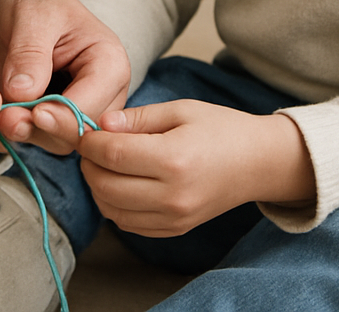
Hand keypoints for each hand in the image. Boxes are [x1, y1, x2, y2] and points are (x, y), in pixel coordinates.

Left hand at [0, 0, 130, 153]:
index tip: (31, 112)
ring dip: (20, 136)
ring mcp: (74, 110)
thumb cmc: (36, 0)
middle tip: (3, 119)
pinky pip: (32, 139)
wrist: (21, 4)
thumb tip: (22, 93)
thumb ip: (29, 53)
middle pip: (77, 133)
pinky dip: (6, 138)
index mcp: (109, 64)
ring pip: (54, 142)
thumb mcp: (33, 15)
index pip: (93, 105)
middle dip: (38, 130)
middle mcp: (100, 94)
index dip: (63, 116)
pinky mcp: (49, 119)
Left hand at [51, 101, 314, 236]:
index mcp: (174, 159)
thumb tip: (101, 123)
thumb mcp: (180, 109)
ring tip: (106, 160)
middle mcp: (172, 195)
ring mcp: (173, 218)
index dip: (87, 140)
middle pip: (104, 185)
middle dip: (88, 162)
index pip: (111, 155)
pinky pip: (126, 223)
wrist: (257, 163)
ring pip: (110, 208)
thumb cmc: (220, 128)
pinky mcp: (172, 230)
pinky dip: (113, 203)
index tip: (80, 126)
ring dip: (97, 184)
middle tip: (92, 142)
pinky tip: (120, 180)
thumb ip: (137, 118)